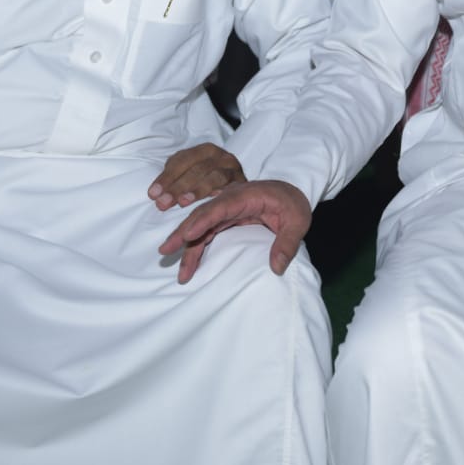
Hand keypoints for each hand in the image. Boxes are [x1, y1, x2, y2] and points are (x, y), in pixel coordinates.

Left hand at [148, 143, 245, 209]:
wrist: (246, 191)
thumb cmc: (211, 183)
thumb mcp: (192, 176)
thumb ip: (175, 180)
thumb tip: (155, 194)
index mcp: (202, 150)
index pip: (180, 161)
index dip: (166, 177)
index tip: (153, 194)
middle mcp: (218, 155)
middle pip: (195, 168)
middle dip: (177, 186)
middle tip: (162, 203)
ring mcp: (231, 166)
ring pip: (212, 176)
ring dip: (195, 190)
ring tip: (182, 203)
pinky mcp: (241, 179)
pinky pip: (227, 185)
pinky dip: (214, 193)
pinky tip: (205, 204)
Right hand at [158, 180, 310, 283]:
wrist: (291, 194)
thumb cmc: (293, 204)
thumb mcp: (298, 222)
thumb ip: (287, 243)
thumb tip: (277, 268)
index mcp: (247, 195)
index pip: (221, 206)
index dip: (203, 219)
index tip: (188, 233)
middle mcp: (231, 200)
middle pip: (202, 215)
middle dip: (183, 233)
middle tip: (166, 251)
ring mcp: (226, 209)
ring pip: (200, 225)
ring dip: (186, 245)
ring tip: (179, 270)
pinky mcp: (225, 218)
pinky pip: (206, 230)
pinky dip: (196, 244)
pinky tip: (188, 261)